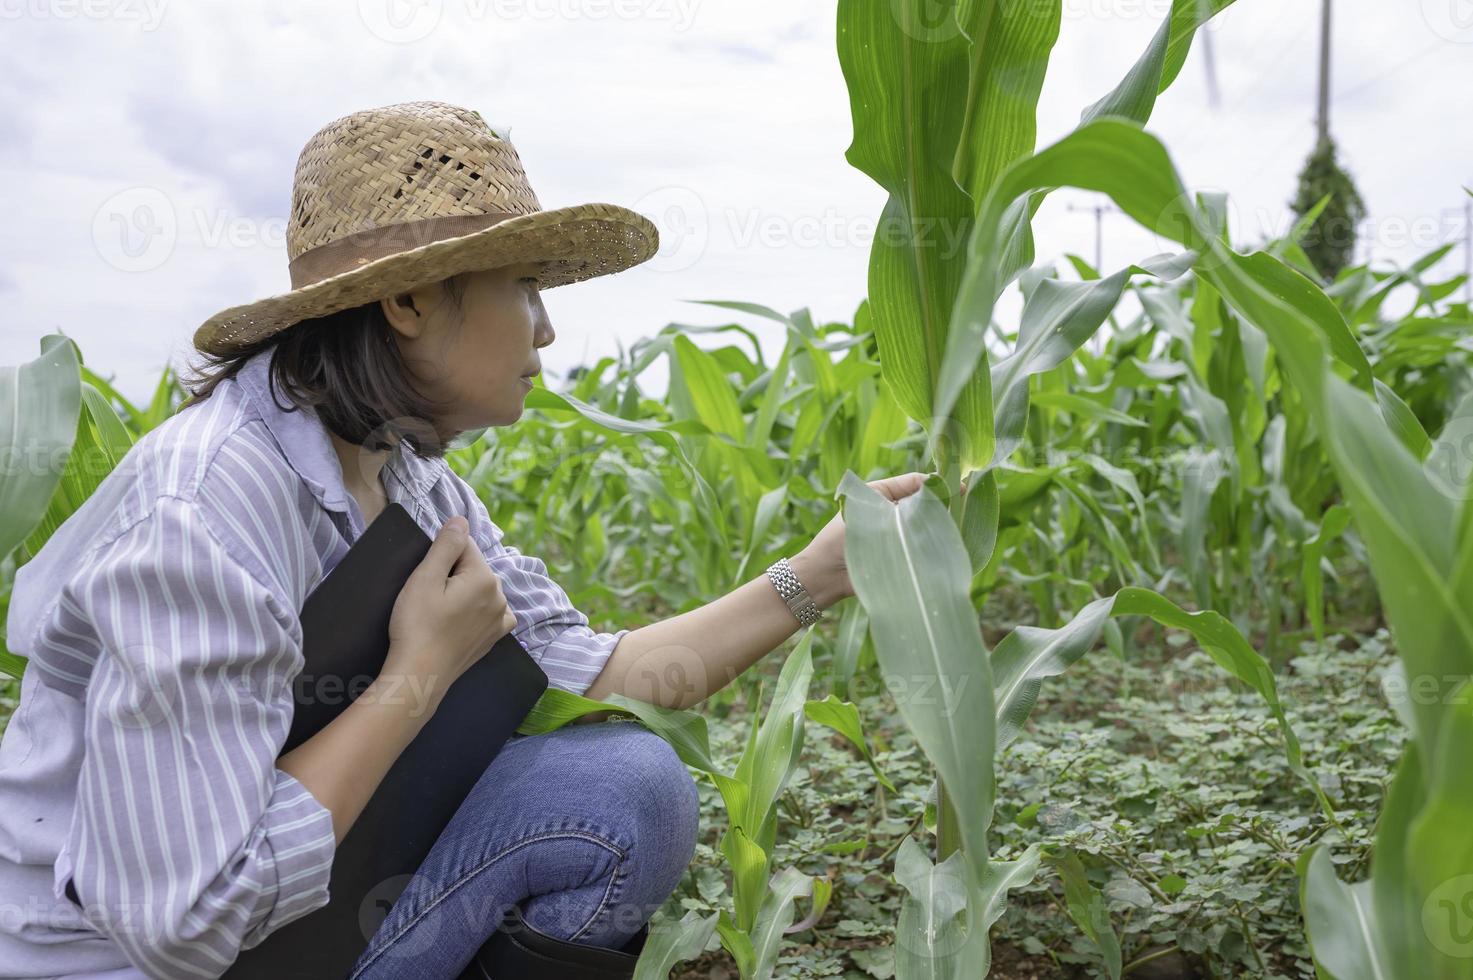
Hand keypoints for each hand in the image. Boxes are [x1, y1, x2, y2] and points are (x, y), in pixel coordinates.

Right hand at [384, 516, 517, 706]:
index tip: (426, 578)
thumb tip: (460, 520)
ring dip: (462, 593)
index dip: (439, 557)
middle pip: (472, 567)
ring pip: (479, 588)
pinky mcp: (494, 637)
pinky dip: (476, 610)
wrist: (420, 675)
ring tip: (440, 614)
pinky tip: (459, 620)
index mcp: (485, 578)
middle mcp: (500, 596)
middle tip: (429, 599)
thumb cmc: (417, 626)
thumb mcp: (425, 578)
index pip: (463, 546)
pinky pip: (489, 611)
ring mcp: (500, 619)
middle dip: (451, 575)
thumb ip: (446, 545)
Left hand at [794, 472, 968, 605]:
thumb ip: (899, 495)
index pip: (917, 483)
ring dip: (941, 529)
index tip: (961, 487)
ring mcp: (899, 536)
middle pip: (926, 505)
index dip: (939, 484)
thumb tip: (933, 485)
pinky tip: (950, 549)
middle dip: (944, 507)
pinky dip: (936, 549)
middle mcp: (894, 513)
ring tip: (959, 530)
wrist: (826, 576)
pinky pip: (925, 550)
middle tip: (964, 510)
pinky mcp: (903, 558)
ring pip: (928, 528)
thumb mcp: (868, 508)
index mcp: (883, 494)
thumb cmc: (839, 537)